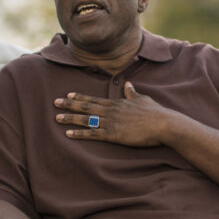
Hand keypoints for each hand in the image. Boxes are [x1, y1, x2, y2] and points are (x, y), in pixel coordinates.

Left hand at [54, 82, 176, 146]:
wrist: (163, 124)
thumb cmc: (155, 113)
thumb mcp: (143, 99)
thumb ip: (132, 93)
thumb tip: (128, 84)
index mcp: (117, 103)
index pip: (94, 98)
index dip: (80, 96)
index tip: (68, 94)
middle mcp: (111, 111)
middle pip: (86, 106)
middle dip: (69, 104)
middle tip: (55, 103)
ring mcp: (111, 122)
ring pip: (86, 119)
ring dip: (70, 118)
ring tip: (57, 117)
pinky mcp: (113, 135)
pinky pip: (92, 134)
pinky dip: (79, 134)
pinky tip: (68, 134)